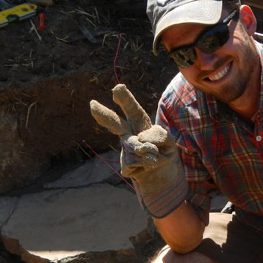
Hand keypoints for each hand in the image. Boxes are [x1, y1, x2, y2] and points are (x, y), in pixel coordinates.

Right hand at [90, 84, 186, 217]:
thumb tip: (141, 139)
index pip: (133, 109)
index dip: (126, 99)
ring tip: (154, 155)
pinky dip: (148, 164)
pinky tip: (148, 166)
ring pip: (133, 146)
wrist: (162, 175)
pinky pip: (136, 162)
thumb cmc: (164, 151)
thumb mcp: (170, 141)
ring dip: (148, 151)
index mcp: (139, 123)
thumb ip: (160, 135)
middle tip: (92, 104)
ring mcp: (125, 149)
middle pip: (115, 124)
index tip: (117, 88)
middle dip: (104, 114)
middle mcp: (128, 134)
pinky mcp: (125, 165)